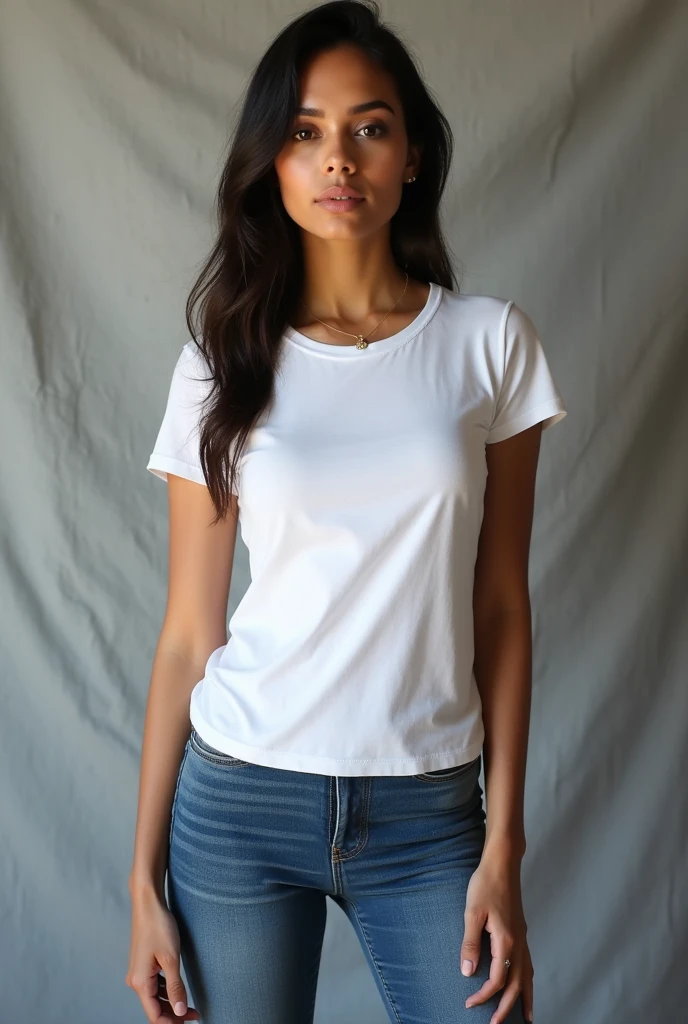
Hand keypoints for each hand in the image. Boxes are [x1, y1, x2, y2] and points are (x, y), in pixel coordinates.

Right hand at [125, 888, 200, 1020]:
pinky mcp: (142, 965)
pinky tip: (177, 991)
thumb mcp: (171, 959)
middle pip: (154, 1008)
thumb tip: (180, 1011)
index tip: (191, 1021)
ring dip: (170, 1004)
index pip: (154, 1015)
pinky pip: (153, 986)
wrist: (148, 903)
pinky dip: (165, 992)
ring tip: (190, 1006)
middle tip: (195, 1015)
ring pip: (154, 998)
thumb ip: (175, 987)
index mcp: (140, 983)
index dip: (172, 1022)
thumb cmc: (158, 927)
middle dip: (173, 1015)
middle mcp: (135, 981)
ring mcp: (138, 972)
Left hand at [460, 856, 533, 1022]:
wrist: (502, 864)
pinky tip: (526, 983)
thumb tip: (467, 973)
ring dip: (526, 998)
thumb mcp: (472, 913)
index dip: (484, 995)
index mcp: (507, 941)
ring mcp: (522, 937)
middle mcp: (519, 943)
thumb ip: (470, 944)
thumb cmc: (485, 884)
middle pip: (517, 984)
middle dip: (507, 1007)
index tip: (469, 1004)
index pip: (497, 980)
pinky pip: (529, 963)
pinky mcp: (521, 931)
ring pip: (528, 975)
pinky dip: (529, 979)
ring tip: (528, 1018)